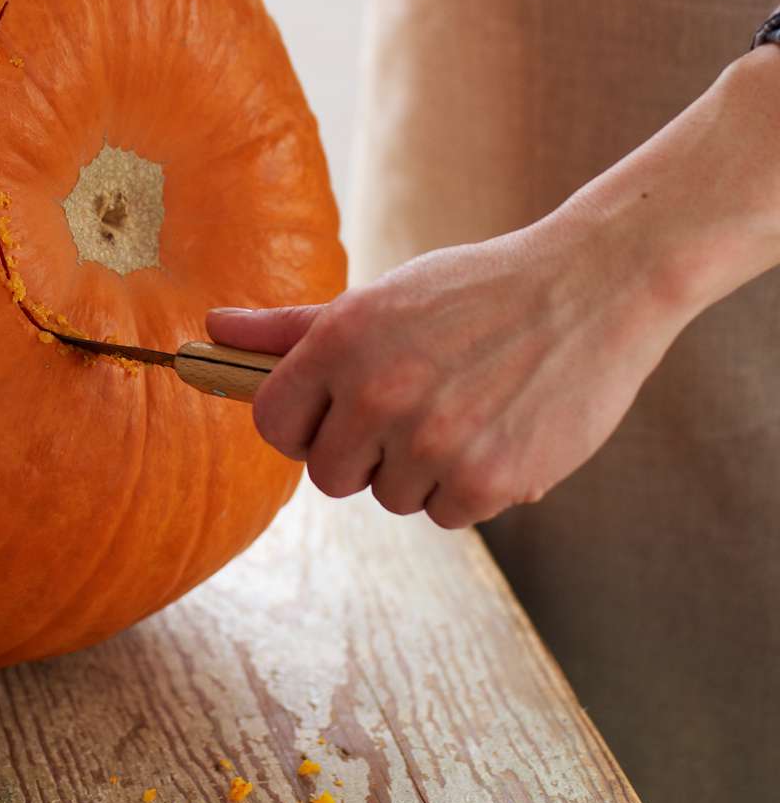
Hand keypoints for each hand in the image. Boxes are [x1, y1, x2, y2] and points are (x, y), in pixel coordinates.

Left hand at [208, 213, 683, 529]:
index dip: (301, 426)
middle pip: (331, 476)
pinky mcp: (489, 480)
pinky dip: (470, 486)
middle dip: (363, 453)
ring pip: (392, 497)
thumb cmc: (472, 291)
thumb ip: (291, 327)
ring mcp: (433, 441)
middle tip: (411, 408)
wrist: (590, 288)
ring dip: (421, 469)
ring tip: (465, 407)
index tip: (331, 415)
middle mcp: (378, 392)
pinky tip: (498, 430)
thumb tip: (212, 329)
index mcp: (341, 340)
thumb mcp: (379, 299)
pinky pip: (448, 514)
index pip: (274, 424)